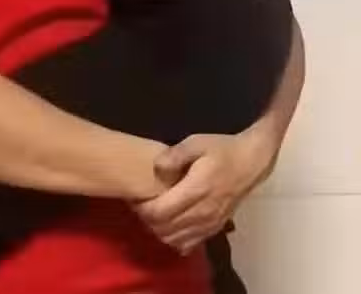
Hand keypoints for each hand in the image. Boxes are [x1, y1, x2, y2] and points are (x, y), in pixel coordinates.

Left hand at [135, 126, 278, 253]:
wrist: (250, 162)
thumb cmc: (220, 150)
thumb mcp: (195, 143)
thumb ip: (173, 155)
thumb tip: (155, 168)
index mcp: (196, 191)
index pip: (161, 212)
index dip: (142, 209)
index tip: (135, 197)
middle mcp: (203, 213)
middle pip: (165, 229)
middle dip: (147, 220)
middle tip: (140, 204)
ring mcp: (210, 223)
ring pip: (177, 240)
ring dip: (160, 230)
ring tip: (153, 213)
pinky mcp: (215, 228)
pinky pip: (191, 243)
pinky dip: (176, 239)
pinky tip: (171, 225)